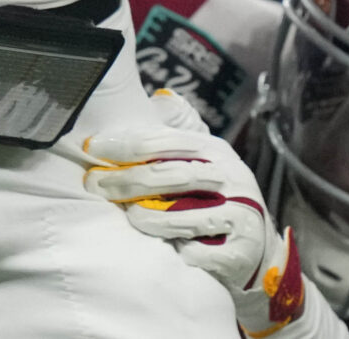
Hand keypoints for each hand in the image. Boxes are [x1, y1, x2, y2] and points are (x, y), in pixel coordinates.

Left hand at [78, 91, 308, 333]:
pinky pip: (204, 252)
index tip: (92, 148)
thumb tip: (157, 97)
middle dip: (128, 179)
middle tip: (95, 184)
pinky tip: (172, 251)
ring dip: (151, 218)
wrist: (256, 249)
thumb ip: (177, 135)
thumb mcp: (201, 160)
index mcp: (215, 150)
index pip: (165, 141)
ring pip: (188, 216)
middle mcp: (231, 177)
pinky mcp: (243, 249)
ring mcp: (241, 213)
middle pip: (173, 175)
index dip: (126, 144)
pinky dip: (184, 252)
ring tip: (130, 217)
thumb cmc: (214, 199)